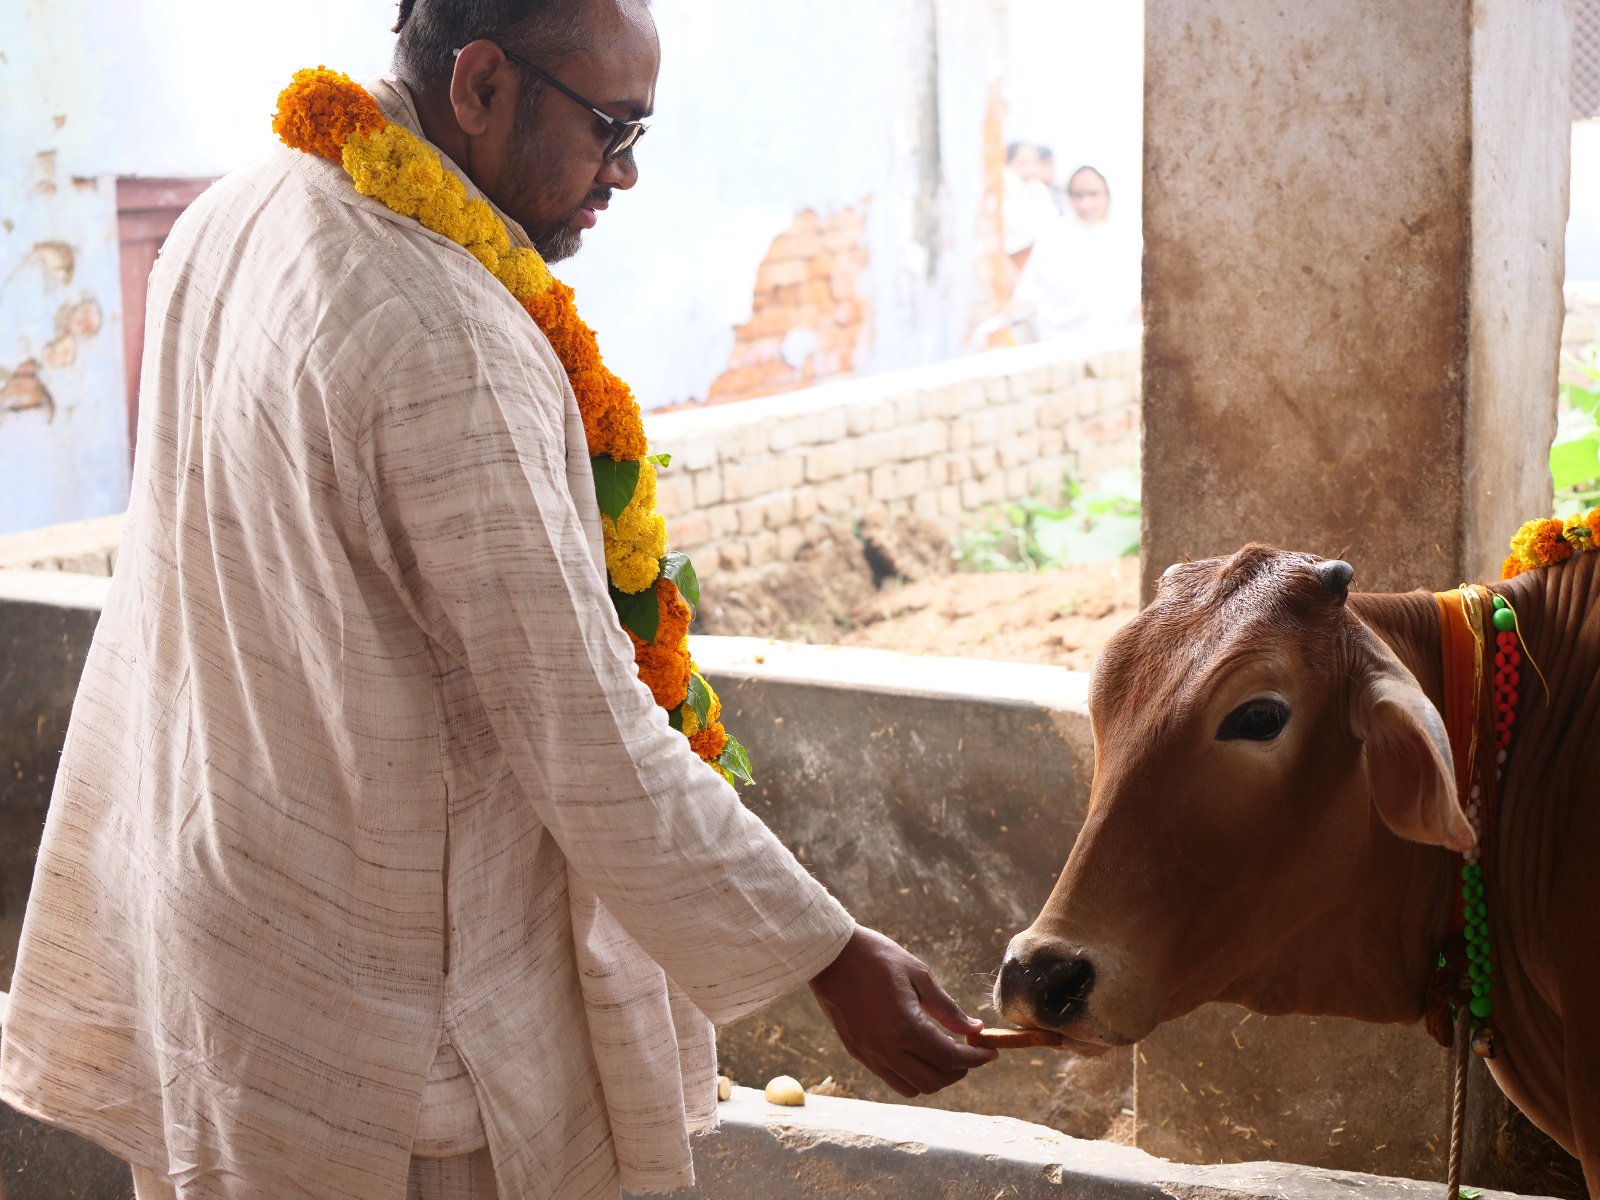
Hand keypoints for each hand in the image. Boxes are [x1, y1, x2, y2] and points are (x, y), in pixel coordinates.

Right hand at [809, 926, 997, 1096]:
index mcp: (904, 1028)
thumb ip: (947, 1008)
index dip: (975, 1058)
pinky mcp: (857, 1053)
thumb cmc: (877, 957)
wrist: (830, 956)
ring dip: (935, 1076)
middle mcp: (886, 1049)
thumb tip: (974, 1029)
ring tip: (945, 1054)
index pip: (950, 1058)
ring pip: (912, 1087)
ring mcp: (869, 1055)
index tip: (991, 1052)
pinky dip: (912, 1074)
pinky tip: (919, 1051)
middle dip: (958, 1070)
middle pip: (933, 1081)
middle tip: (969, 1051)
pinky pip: (891, 1078)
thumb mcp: (919, 974)